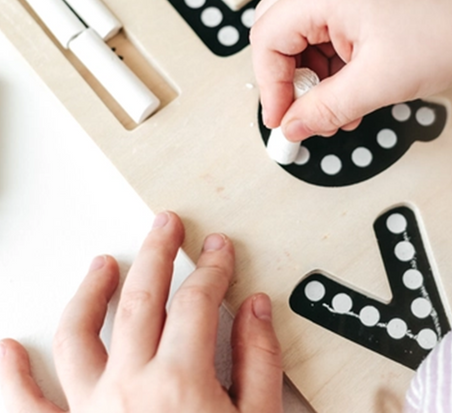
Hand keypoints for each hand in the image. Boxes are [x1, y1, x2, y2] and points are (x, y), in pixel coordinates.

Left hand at [0, 212, 282, 412]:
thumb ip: (258, 362)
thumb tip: (256, 309)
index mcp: (181, 381)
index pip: (197, 300)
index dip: (211, 268)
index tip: (217, 250)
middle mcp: (130, 387)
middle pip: (140, 298)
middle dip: (156, 253)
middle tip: (165, 225)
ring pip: (79, 333)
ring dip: (89, 291)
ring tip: (100, 263)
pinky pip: (28, 409)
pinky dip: (14, 378)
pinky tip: (8, 352)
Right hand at [251, 0, 451, 139]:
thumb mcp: (378, 83)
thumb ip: (324, 108)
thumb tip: (293, 126)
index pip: (267, 37)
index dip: (270, 86)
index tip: (282, 119)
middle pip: (277, 25)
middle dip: (288, 75)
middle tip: (302, 110)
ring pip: (303, 24)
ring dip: (314, 68)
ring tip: (339, 104)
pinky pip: (329, 17)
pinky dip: (333, 53)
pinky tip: (352, 83)